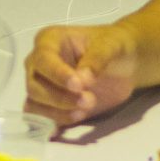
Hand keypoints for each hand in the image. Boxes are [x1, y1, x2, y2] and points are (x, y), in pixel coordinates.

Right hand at [24, 20, 138, 125]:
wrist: (126, 63)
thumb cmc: (114, 46)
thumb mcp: (110, 46)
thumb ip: (96, 59)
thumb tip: (82, 79)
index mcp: (50, 40)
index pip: (43, 59)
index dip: (58, 74)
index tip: (79, 86)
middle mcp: (40, 62)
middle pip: (34, 85)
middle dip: (60, 97)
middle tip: (89, 100)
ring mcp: (43, 84)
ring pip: (35, 103)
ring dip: (58, 111)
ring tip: (84, 111)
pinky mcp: (51, 104)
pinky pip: (42, 116)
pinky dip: (55, 120)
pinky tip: (76, 118)